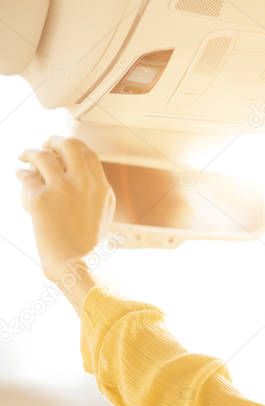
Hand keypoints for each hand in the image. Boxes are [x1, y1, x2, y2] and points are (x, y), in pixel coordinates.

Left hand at [16, 136, 113, 281]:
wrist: (74, 263)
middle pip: (70, 145)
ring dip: (30, 152)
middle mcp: (85, 184)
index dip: (73, 147)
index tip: (62, 149)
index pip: (89, 154)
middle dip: (54, 140)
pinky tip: (19, 174)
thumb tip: (79, 174)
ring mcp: (63, 189)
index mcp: (102, 189)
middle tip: (45, 146)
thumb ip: (94, 192)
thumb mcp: (101, 215)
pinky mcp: (41, 198)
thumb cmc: (85, 244)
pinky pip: (26, 176)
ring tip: (23, 157)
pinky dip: (21, 173)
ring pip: (43, 155)